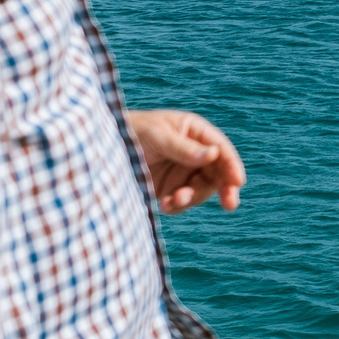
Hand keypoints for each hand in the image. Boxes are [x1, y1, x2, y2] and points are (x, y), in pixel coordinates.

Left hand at [126, 108, 245, 212]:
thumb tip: (214, 154)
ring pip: (202, 190)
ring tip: (173, 201)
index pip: (221, 149)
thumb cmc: (130, 132)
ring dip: (193, 198)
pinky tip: (164, 205)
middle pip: (218, 173)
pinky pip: (183, 202)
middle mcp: (194, 153)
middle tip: (229, 203)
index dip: (232, 165)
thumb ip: (184, 147)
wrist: (101, 150)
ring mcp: (183, 172)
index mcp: (194, 132)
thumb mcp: (157, 135)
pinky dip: (177, 206)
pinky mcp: (170, 189)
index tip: (238, 181)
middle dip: (224, 188)